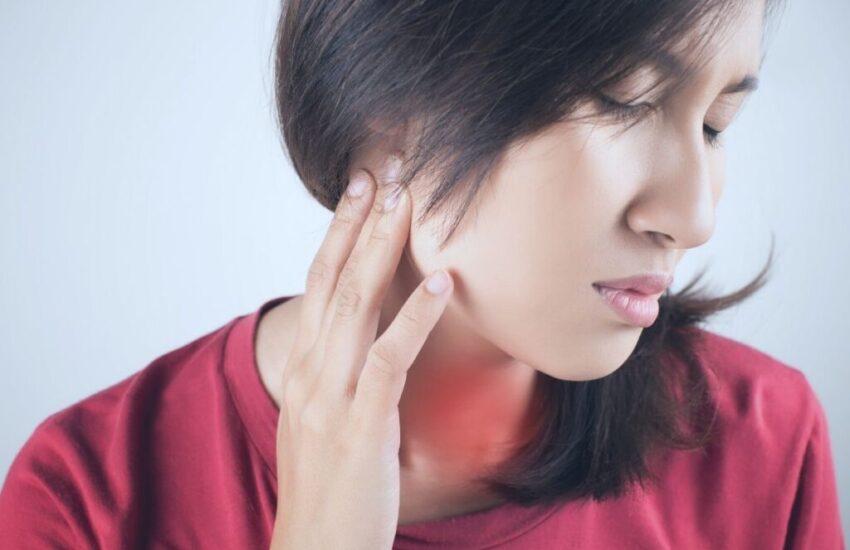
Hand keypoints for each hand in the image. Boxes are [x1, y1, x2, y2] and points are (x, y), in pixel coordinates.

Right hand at [269, 155, 453, 549]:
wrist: (314, 549)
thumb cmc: (330, 486)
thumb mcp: (325, 419)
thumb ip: (339, 375)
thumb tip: (371, 339)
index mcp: (303, 369)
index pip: (318, 285)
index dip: (338, 233)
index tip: (360, 190)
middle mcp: (311, 373)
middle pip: (334, 280)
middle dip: (359, 221)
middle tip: (383, 170)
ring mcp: (331, 398)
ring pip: (356, 307)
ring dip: (382, 250)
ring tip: (408, 203)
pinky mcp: (360, 427)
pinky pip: (389, 361)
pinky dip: (414, 318)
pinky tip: (440, 285)